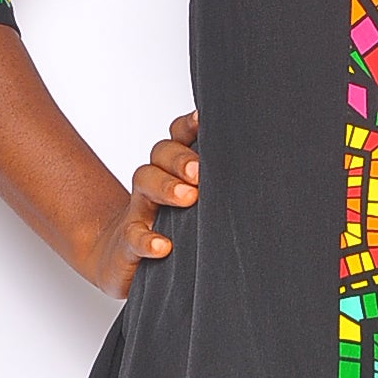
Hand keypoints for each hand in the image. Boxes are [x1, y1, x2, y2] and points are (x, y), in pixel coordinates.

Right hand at [78, 107, 198, 297]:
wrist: (119, 258)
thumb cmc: (168, 228)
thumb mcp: (193, 205)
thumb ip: (216, 189)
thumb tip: (258, 177)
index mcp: (173, 171)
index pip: (179, 138)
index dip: (189, 126)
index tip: (203, 119)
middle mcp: (155, 184)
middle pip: (161, 154)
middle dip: (180, 157)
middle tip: (199, 171)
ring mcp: (140, 211)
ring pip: (145, 182)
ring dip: (166, 186)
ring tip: (188, 197)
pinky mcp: (128, 244)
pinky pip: (134, 236)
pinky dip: (147, 240)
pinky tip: (163, 245)